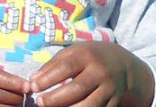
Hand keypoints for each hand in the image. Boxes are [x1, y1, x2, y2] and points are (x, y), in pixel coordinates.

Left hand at [29, 42, 153, 106]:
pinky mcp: (114, 102)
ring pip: (89, 105)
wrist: (122, 64)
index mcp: (87, 56)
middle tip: (40, 103)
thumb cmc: (89, 57)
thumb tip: (33, 82)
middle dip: (56, 98)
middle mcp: (100, 72)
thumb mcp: (72, 53)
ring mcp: (109, 88)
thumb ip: (52, 65)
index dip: (48, 78)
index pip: (66, 67)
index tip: (33, 87)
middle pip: (77, 88)